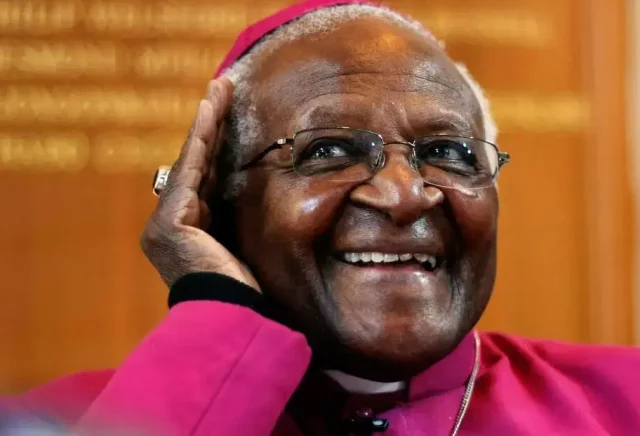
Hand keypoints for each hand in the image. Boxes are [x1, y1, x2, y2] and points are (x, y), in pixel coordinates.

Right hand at [141, 78, 259, 291]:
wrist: (234, 318)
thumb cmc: (246, 292)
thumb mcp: (242, 245)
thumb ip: (235, 218)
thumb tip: (253, 192)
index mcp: (188, 231)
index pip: (205, 179)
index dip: (217, 145)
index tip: (229, 115)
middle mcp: (170, 224)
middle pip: (197, 165)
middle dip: (212, 126)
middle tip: (223, 88)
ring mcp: (165, 224)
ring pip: (193, 162)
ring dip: (207, 123)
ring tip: (219, 88)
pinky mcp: (170, 222)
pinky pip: (192, 171)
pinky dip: (202, 139)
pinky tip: (211, 111)